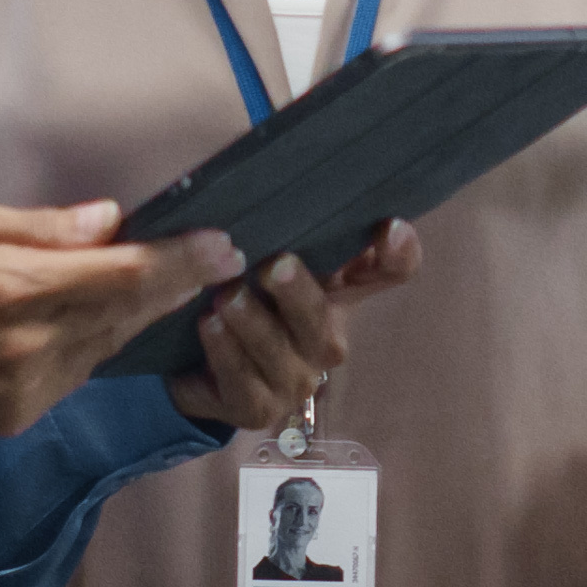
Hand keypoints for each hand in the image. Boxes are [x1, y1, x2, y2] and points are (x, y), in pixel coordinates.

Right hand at [0, 199, 228, 445]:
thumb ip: (40, 227)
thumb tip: (109, 222)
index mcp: (13, 290)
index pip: (124, 277)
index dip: (182, 262)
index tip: (223, 247)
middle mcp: (28, 347)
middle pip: (127, 315)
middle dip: (172, 285)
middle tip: (210, 259)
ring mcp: (25, 390)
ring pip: (106, 348)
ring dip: (129, 316)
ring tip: (146, 281)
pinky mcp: (17, 416)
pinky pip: (75, 374)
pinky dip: (87, 344)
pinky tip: (76, 320)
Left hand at [174, 216, 423, 433]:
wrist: (188, 361)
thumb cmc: (236, 293)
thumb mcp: (254, 253)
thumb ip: (278, 224)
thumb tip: (290, 177)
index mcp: (335, 293)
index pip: (389, 274)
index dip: (398, 255)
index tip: (389, 227)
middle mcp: (324, 337)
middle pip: (326, 321)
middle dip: (300, 294)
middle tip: (275, 266)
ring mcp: (294, 378)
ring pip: (282, 353)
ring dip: (252, 323)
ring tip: (224, 297)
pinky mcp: (257, 408)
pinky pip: (245, 383)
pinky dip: (225, 353)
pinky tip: (207, 327)